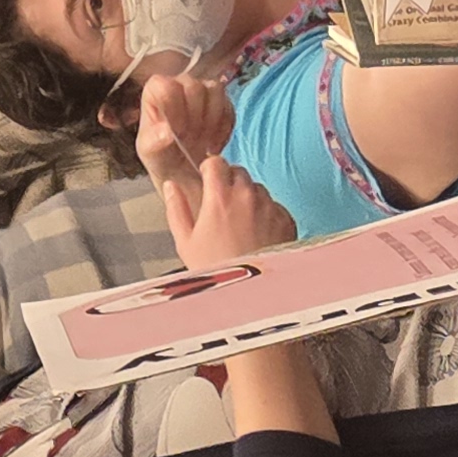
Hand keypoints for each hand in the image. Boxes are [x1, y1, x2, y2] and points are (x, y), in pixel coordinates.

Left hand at [133, 69, 236, 173]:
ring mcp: (203, 90)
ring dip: (212, 120)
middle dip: (195, 116)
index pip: (166, 86)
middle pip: (194, 86)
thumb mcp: (152, 154)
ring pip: (215, 90)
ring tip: (203, 141)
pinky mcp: (222, 101)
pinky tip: (213, 145)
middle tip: (190, 138)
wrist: (183, 168)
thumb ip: (154, 142)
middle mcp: (179, 84)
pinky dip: (224, 129)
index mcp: (156, 91)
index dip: (174, 108)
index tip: (177, 131)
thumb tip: (167, 132)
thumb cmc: (162, 156)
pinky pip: (229, 107)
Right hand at [142, 129, 294, 265]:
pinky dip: (266, 213)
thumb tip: (171, 186)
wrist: (249, 294)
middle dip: (228, 182)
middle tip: (221, 204)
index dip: (209, 168)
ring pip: (258, 188)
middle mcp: (248, 197)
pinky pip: (275, 206)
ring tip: (238, 224)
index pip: (216, 162)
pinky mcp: (286, 220)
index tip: (207, 178)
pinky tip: (255, 233)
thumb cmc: (216, 271)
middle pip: (238, 172)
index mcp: (220, 198)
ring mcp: (270, 207)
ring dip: (248, 197)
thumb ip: (177, 208)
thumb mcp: (186, 242)